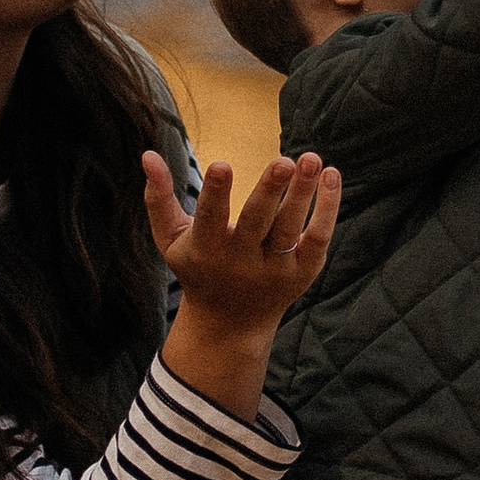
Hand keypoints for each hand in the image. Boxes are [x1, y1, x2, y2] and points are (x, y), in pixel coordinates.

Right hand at [151, 148, 340, 420]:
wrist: (230, 325)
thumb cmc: (198, 269)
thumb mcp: (170, 239)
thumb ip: (158, 198)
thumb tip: (148, 154)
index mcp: (205, 249)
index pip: (210, 218)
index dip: (214, 192)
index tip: (221, 164)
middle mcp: (240, 261)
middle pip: (257, 222)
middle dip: (269, 191)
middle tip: (284, 161)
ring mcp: (274, 269)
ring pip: (290, 228)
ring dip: (303, 193)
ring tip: (312, 160)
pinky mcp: (302, 273)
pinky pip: (318, 239)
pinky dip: (327, 209)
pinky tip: (331, 176)